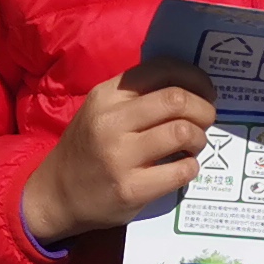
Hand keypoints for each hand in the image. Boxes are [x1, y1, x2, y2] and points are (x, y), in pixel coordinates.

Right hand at [21, 65, 217, 245]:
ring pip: (183, 132)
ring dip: (200, 138)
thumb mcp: (101, 110)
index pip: (161, 69)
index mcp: (105, 95)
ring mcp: (119, 157)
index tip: (205, 91)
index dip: (194, 77)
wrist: (56, 194)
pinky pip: (180, 171)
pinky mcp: (130, 189)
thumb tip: (191, 86)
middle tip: (207, 120)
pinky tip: (184, 168)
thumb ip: (137, 96)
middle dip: (204, 108)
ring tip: (194, 145)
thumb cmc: (88, 148)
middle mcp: (110, 122)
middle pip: (177, 99)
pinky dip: (192, 167)